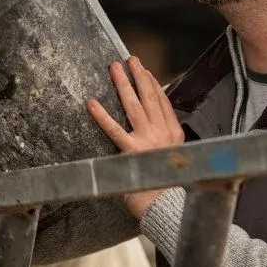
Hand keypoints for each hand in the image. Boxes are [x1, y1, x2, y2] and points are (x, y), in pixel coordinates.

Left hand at [87, 56, 184, 217]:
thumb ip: (167, 145)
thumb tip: (157, 135)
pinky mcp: (132, 151)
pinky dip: (102, 115)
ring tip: (114, 67)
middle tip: (130, 59)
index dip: (154, 85)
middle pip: (149, 97)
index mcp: (175, 135)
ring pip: (134, 105)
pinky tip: (91, 103)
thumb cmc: (168, 189)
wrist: (168, 207)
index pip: (164, 103)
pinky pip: (114, 129)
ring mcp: (148, 141)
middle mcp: (163, 133)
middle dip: (139, 76)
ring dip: (123, 84)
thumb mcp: (175, 161)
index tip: (146, 72)